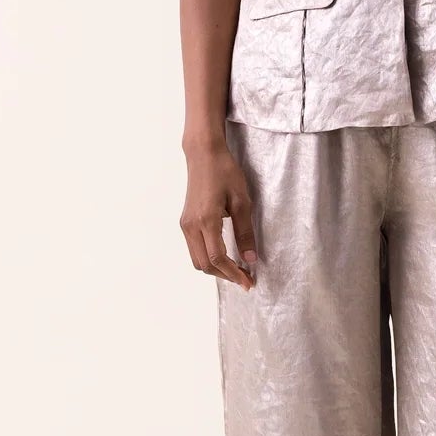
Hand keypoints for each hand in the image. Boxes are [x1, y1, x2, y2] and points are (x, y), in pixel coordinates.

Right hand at [180, 140, 257, 289]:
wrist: (203, 154)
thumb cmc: (225, 172)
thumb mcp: (242, 201)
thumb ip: (245, 232)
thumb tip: (250, 259)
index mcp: (206, 220)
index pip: (217, 259)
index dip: (233, 273)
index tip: (248, 281)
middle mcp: (191, 226)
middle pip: (205, 265)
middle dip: (225, 275)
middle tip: (245, 278)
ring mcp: (185, 224)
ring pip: (197, 260)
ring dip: (216, 269)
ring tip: (236, 269)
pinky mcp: (185, 222)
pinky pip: (194, 249)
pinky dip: (208, 259)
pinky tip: (224, 256)